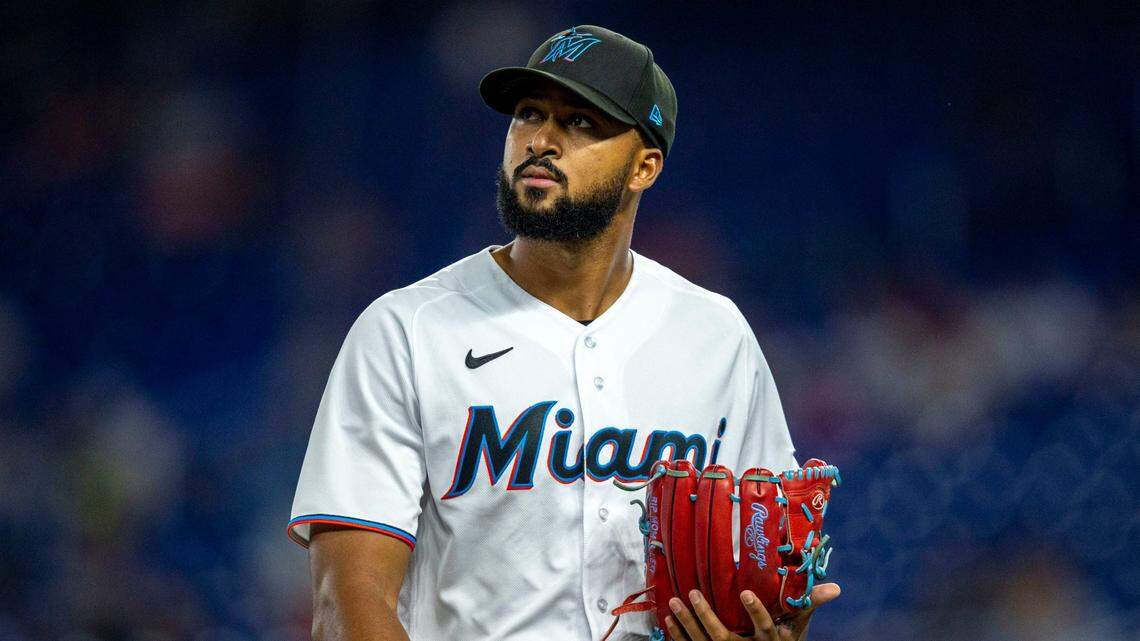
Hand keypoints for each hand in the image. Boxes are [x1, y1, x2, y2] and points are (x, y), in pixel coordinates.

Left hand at [664, 584, 839, 640]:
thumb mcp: (798, 628)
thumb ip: (810, 605)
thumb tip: (836, 587)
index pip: (763, 627)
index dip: (755, 612)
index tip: (744, 593)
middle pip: (723, 637)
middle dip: (706, 616)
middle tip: (692, 593)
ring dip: (686, 624)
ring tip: (674, 603)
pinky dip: (679, 637)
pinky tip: (668, 621)